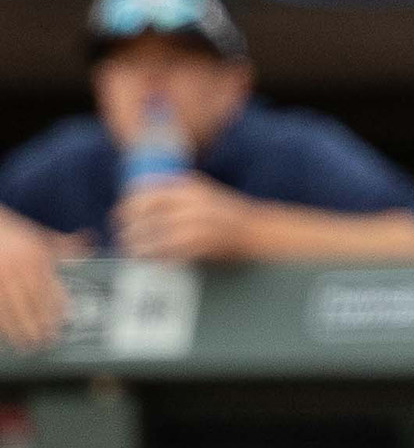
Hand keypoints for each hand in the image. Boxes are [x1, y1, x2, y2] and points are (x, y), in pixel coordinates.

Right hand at [0, 213, 71, 352]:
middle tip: (47, 341)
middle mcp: (19, 268)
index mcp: (37, 258)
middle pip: (31, 302)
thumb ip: (66, 245)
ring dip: (19, 329)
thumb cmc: (16, 234)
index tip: (62, 322)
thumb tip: (90, 241)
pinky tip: (6, 335)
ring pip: (11, 308)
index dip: (57, 307)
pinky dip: (2, 322)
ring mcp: (1, 278)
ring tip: (27, 345)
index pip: (50, 287)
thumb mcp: (43, 236)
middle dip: (40, 323)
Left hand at [113, 175, 259, 262]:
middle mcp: (191, 203)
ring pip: (153, 236)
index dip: (127, 206)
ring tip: (131, 251)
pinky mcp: (202, 245)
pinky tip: (150, 260)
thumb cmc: (227, 212)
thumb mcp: (202, 191)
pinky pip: (168, 253)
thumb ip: (175, 192)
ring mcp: (197, 224)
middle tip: (121, 236)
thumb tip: (137, 199)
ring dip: (137, 246)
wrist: (259, 230)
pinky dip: (155, 257)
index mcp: (189, 187)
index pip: (145, 193)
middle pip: (145, 215)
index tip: (119, 216)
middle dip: (128, 228)